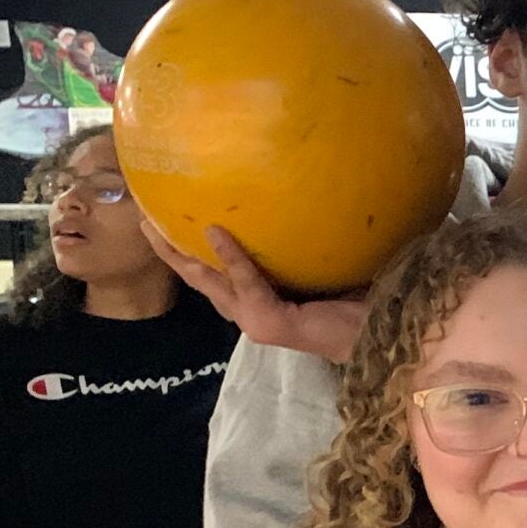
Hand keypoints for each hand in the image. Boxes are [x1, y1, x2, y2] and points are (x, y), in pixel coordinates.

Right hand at [142, 220, 369, 364]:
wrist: (384, 332)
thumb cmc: (362, 298)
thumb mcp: (320, 264)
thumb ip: (300, 243)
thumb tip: (295, 195)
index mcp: (261, 300)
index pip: (218, 276)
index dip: (190, 251)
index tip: (167, 222)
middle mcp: (254, 313)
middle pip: (200, 279)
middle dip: (169, 252)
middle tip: (142, 221)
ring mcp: (259, 321)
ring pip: (210, 282)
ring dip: (181, 253)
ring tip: (156, 225)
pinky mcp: (272, 323)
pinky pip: (246, 283)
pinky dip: (231, 257)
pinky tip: (215, 231)